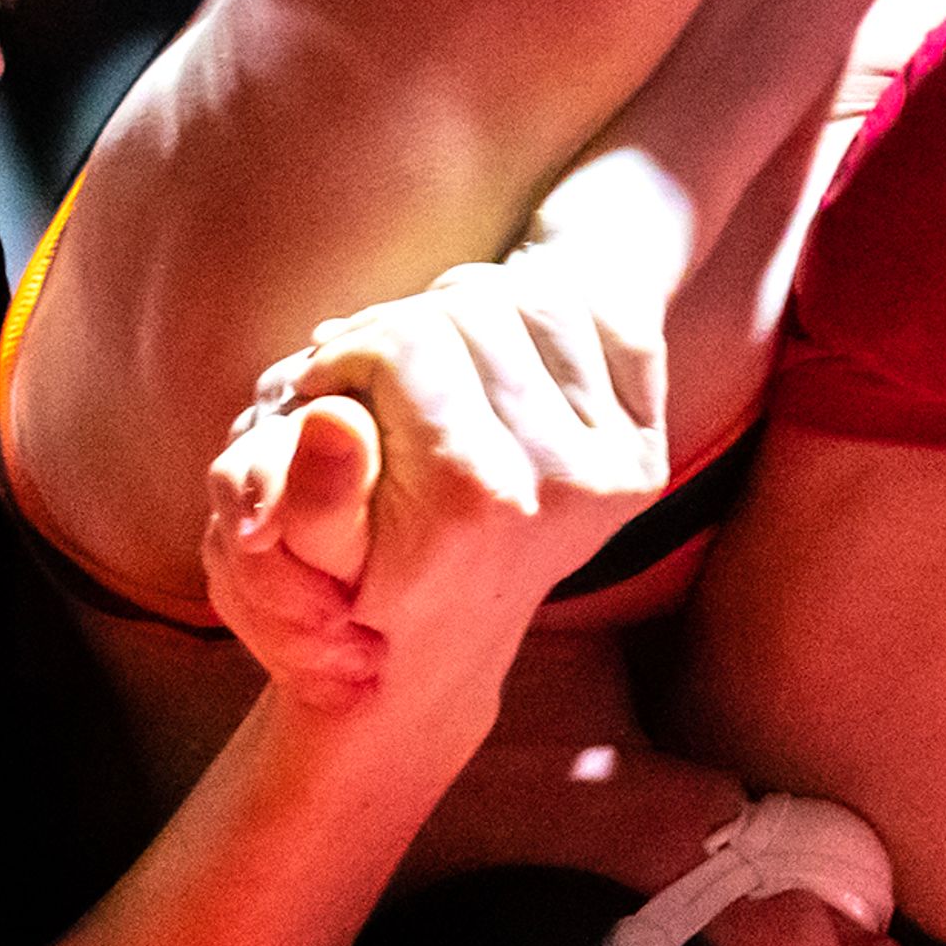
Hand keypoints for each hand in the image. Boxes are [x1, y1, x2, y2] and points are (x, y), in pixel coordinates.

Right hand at [201, 251, 669, 713]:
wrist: (439, 644)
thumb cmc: (356, 588)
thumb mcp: (302, 557)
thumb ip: (312, 493)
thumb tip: (329, 418)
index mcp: (472, 496)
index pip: (408, 342)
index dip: (353, 345)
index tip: (326, 374)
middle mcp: (562, 482)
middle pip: (476, 309)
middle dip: (409, 319)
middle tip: (376, 359)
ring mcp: (615, 470)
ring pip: (543, 301)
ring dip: (477, 307)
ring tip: (434, 354)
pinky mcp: (644, 459)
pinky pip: (607, 327)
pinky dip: (548, 323)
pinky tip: (500, 362)